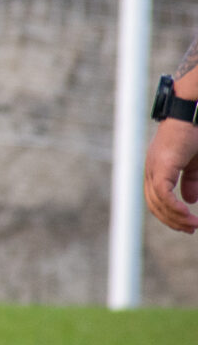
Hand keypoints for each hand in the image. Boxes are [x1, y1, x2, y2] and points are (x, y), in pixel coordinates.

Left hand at [143, 119, 197, 233]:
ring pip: (159, 202)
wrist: (189, 115)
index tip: (186, 224)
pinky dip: (173, 206)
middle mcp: (150, 171)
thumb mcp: (192, 164)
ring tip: (193, 225)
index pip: (156, 200)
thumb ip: (190, 181)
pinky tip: (187, 213)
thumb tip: (190, 200)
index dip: (169, 215)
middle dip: (172, 220)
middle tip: (190, 229)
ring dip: (176, 217)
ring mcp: (153, 169)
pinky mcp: (161, 166)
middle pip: (155, 205)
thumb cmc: (192, 135)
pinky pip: (163, 193)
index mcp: (155, 171)